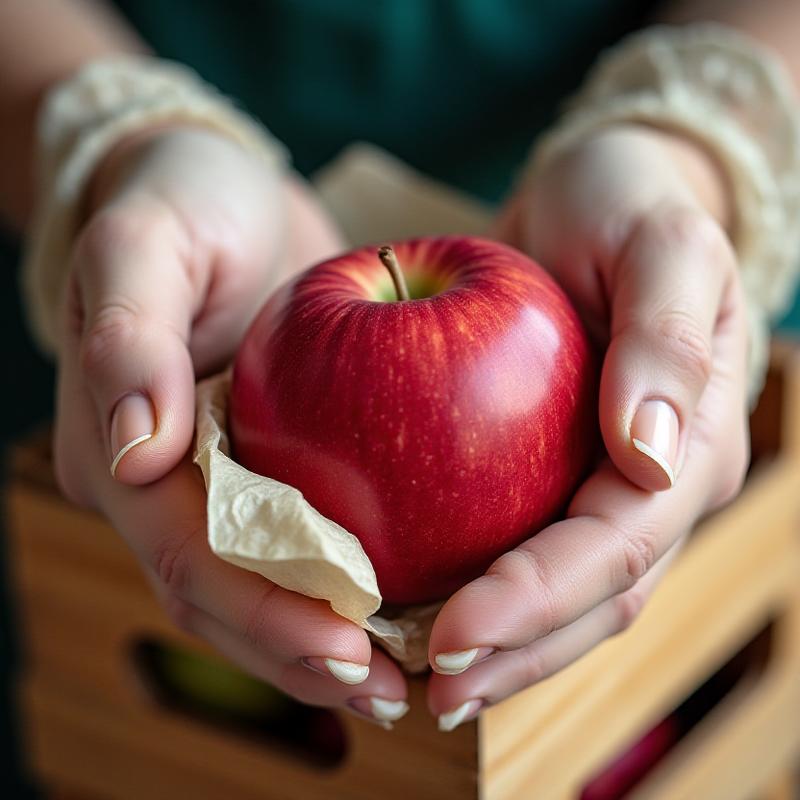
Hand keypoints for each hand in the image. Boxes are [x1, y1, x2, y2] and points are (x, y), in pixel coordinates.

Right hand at [53, 127, 408, 725]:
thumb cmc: (183, 203)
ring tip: (404, 685)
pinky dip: (348, 591)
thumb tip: (134, 454)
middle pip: (225, 595)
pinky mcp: (270, 470)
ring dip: (326, 645)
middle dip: (302, 651)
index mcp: (122, 450)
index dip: (262, 608)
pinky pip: (304, 546)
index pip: (188, 552)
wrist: (224, 197)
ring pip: (264, 589)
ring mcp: (216, 486)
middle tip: (390, 692)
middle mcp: (164, 488)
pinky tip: (408, 616)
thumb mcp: (147, 241)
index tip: (345, 647)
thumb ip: (130, 333)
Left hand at [425, 124, 749, 729]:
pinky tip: (416, 613)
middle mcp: (650, 487)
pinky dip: (473, 590)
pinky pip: (517, 547)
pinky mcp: (551, 474)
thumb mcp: (659, 243)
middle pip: (589, 601)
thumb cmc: (629, 204)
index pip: (613, 550)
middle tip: (427, 689)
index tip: (453, 637)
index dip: (536, 602)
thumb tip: (652, 457)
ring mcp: (600, 487)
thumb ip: (666, 338)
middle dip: (513, 653)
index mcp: (689, 446)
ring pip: (557, 598)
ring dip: (496, 649)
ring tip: (420, 683)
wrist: (594, 196)